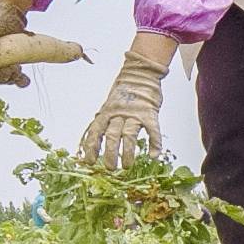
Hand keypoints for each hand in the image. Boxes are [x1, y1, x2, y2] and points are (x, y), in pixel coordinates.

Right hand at [0, 0, 36, 88]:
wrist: (10, 17)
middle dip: (1, 77)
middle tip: (10, 71)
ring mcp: (0, 66)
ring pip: (5, 78)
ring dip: (12, 77)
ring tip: (18, 69)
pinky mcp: (13, 66)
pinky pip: (17, 78)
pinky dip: (21, 81)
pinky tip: (25, 80)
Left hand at [79, 34, 179, 170]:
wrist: (140, 75)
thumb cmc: (124, 94)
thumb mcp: (109, 106)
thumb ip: (104, 121)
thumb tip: (93, 141)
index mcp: (106, 112)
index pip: (95, 131)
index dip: (91, 147)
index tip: (89, 161)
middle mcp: (118, 113)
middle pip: (112, 135)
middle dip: (110, 153)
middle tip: (110, 168)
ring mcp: (134, 113)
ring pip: (129, 135)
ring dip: (127, 152)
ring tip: (127, 166)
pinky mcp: (150, 114)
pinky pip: (153, 130)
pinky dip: (154, 143)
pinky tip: (154, 155)